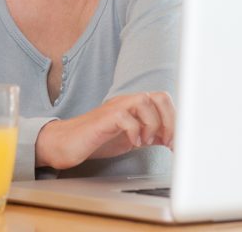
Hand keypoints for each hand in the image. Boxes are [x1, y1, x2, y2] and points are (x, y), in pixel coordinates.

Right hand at [35, 91, 174, 170]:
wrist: (65, 143)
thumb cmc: (95, 140)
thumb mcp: (130, 137)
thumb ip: (149, 134)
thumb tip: (172, 138)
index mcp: (135, 106)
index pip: (163, 101)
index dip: (175, 120)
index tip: (177, 143)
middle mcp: (126, 102)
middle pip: (159, 97)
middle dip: (170, 121)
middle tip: (165, 142)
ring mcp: (114, 108)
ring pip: (145, 101)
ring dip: (153, 124)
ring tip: (146, 142)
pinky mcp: (103, 119)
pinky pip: (125, 116)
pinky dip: (134, 131)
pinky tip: (132, 143)